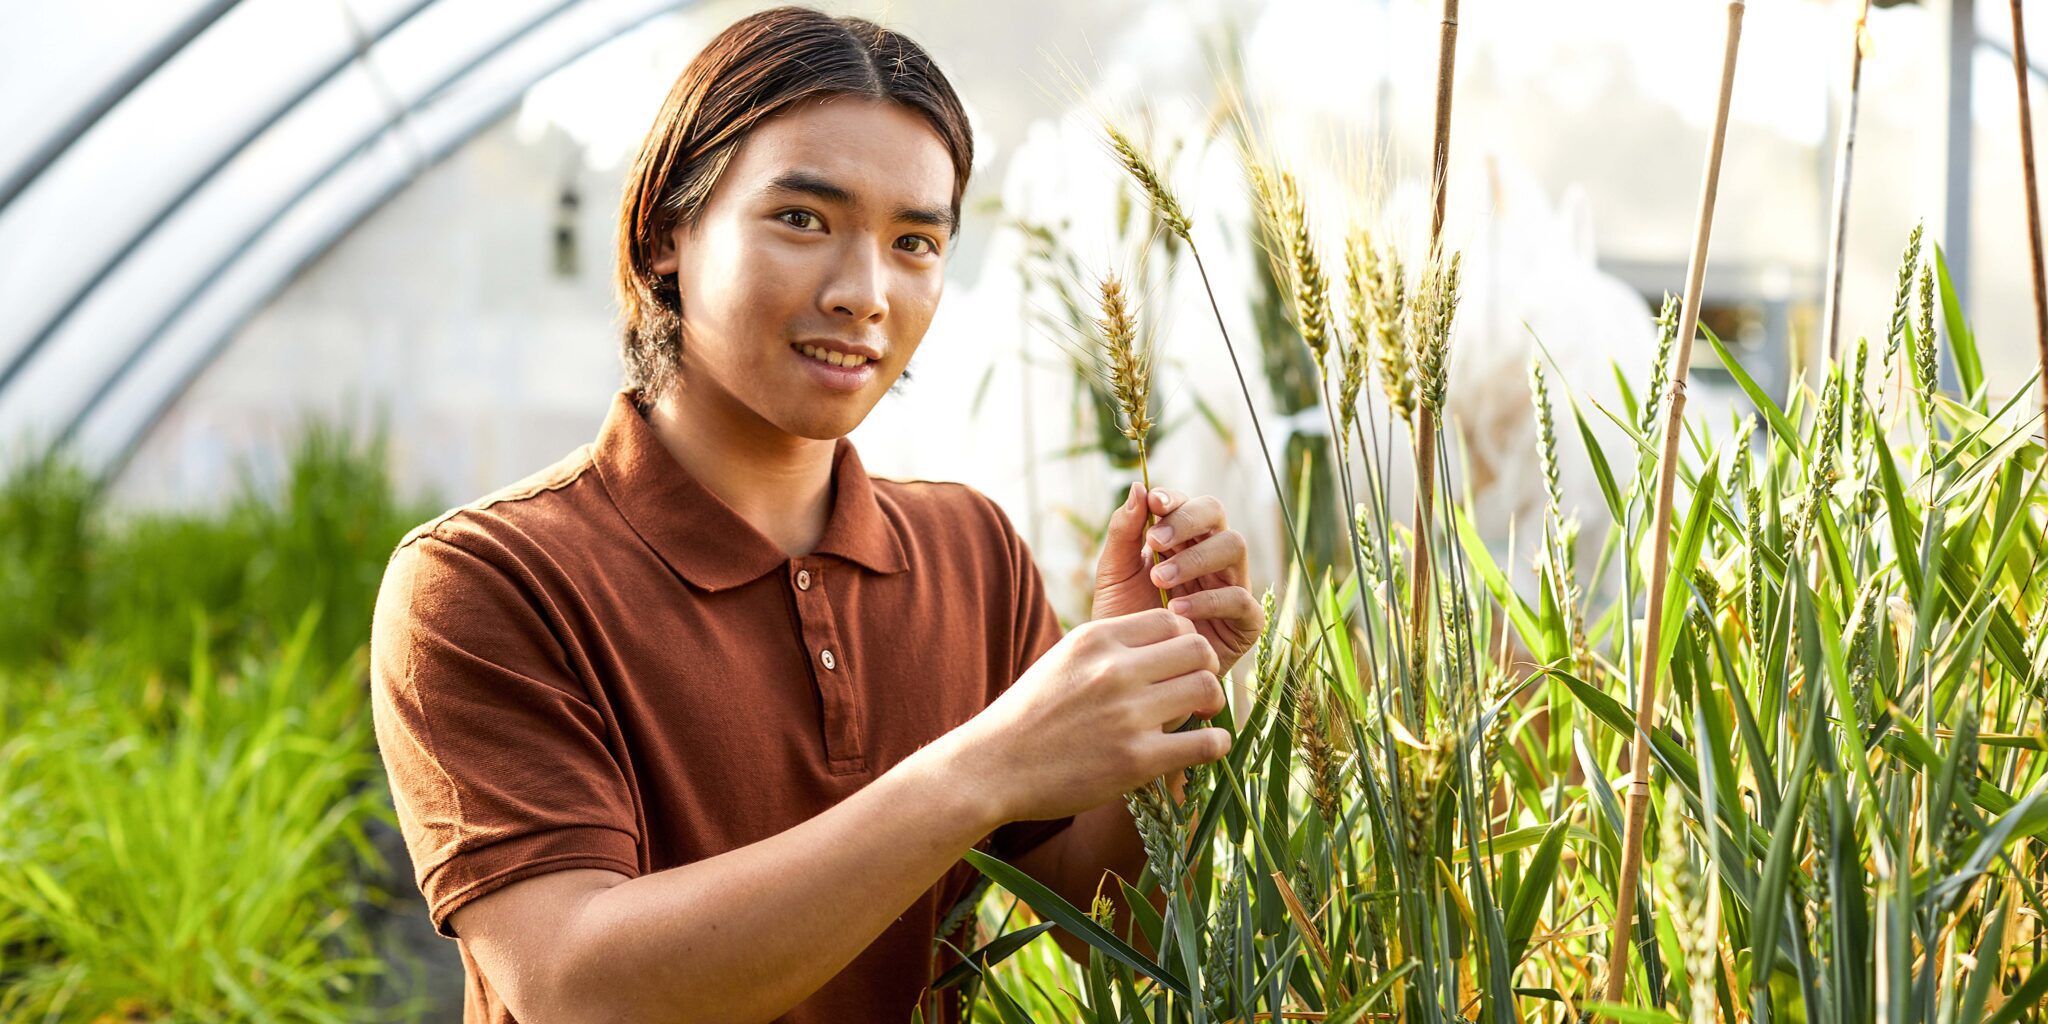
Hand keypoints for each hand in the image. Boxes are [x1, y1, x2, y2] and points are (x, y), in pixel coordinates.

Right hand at [937, 608, 1229, 823]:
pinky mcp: (1137, 760)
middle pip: (1199, 647)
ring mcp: (1127, 714)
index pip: (1172, 619)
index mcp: (1096, 638)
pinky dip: (1215, 743)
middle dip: (1206, 667)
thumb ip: (1108, 648)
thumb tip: (1161, 643)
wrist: (992, 767)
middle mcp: (1115, 669)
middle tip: (1196, 690)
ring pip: (1207, 688)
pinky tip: (1205, 746)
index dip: (1185, 640)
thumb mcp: (1062, 659)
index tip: (1179, 663)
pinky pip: (1206, 742)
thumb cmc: (1028, 716)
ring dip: (1211, 703)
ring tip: (1198, 718)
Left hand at [1092, 483, 1263, 686]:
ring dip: (1197, 558)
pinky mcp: (1244, 623)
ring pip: (1234, 547)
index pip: (1188, 504)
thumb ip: (1124, 532)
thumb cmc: (1124, 620)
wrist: (1129, 676)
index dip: (1175, 500)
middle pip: (1217, 515)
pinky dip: (1210, 600)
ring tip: (1160, 579)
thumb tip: (1139, 487)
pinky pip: (1241, 599)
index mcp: (1182, 540)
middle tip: (1156, 541)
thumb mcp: (1114, 574)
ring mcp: (1231, 586)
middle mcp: (1211, 557)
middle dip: (1188, 521)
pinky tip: (1177, 611)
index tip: (1154, 504)